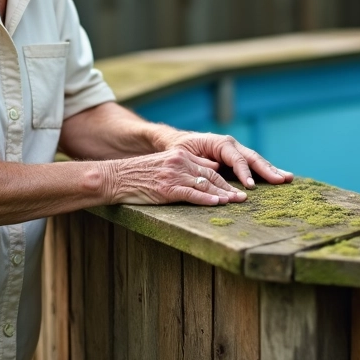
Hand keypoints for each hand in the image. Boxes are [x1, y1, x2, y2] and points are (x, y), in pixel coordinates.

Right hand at [104, 149, 246, 205]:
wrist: (115, 177)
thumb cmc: (138, 175)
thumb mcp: (163, 164)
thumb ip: (185, 165)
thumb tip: (210, 169)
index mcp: (179, 155)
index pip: (208, 167)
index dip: (224, 177)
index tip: (237, 186)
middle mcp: (179, 162)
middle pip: (211, 175)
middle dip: (229, 187)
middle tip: (243, 197)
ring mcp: (173, 175)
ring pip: (204, 185)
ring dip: (223, 194)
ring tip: (236, 202)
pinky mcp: (166, 188)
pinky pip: (191, 194)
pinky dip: (206, 199)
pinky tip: (217, 204)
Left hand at [165, 132, 292, 189]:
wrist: (179, 143)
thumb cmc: (179, 149)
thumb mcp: (182, 153)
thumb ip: (198, 160)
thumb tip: (214, 167)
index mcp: (220, 143)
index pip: (236, 158)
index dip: (245, 172)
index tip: (251, 186)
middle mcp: (231, 146)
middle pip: (252, 158)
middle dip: (268, 169)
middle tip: (282, 179)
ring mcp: (237, 152)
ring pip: (257, 161)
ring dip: (272, 170)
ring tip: (288, 178)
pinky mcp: (238, 160)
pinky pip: (254, 166)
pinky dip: (267, 171)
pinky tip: (280, 178)